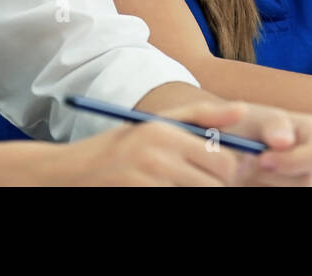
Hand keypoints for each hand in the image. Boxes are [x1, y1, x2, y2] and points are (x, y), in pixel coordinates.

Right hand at [46, 99, 256, 185]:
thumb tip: (244, 109)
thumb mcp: (157, 123)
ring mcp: (147, 183)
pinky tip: (159, 188)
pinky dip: (175, 198)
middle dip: (214, 186)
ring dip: (195, 192)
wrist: (68, 173)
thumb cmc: (119, 146)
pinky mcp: (137, 198)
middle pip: (216, 185)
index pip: (224, 161)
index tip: (219, 172)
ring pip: (198, 195)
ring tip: (177, 182)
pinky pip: (175, 201)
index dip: (229, 171)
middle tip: (198, 180)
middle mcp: (157, 158)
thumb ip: (202, 116)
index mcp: (166, 133)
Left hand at [218, 103, 311, 186]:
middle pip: (307, 182)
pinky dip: (262, 190)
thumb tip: (283, 141)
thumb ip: (272, 126)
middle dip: (271, 176)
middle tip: (243, 166)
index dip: (293, 161)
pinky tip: (256, 181)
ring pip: (291, 193)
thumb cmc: (252, 127)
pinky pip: (281, 203)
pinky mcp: (304, 195)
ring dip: (263, 185)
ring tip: (248, 170)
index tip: (262, 159)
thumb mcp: (258, 119)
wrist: (243, 147)